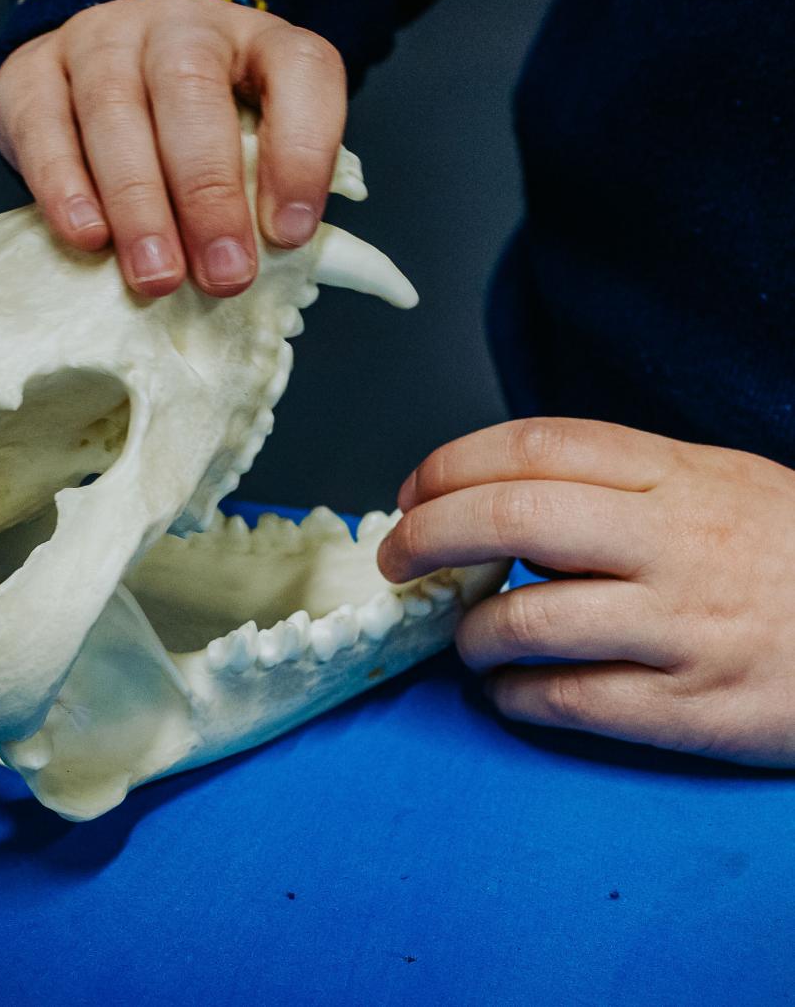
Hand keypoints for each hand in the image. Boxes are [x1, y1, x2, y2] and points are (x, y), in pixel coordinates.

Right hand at [0, 0, 346, 297]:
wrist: (104, 73)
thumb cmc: (201, 129)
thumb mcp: (254, 144)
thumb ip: (270, 192)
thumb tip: (277, 266)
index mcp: (260, 40)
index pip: (300, 69)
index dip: (302, 152)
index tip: (290, 234)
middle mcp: (182, 25)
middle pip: (192, 89)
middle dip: (209, 194)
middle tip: (223, 275)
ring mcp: (102, 39)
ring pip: (114, 107)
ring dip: (140, 204)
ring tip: (158, 275)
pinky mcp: (33, 71)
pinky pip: (44, 124)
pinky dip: (65, 186)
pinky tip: (88, 237)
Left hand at [377, 417, 794, 765]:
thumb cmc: (786, 552)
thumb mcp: (716, 479)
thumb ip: (621, 477)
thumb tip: (504, 488)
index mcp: (674, 473)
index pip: (534, 445)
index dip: (452, 464)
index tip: (413, 491)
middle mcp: (671, 541)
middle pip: (513, 518)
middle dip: (429, 536)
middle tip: (398, 558)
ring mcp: (680, 626)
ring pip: (527, 620)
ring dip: (469, 632)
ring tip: (466, 636)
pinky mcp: (690, 709)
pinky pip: (566, 700)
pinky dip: (511, 695)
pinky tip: (506, 689)